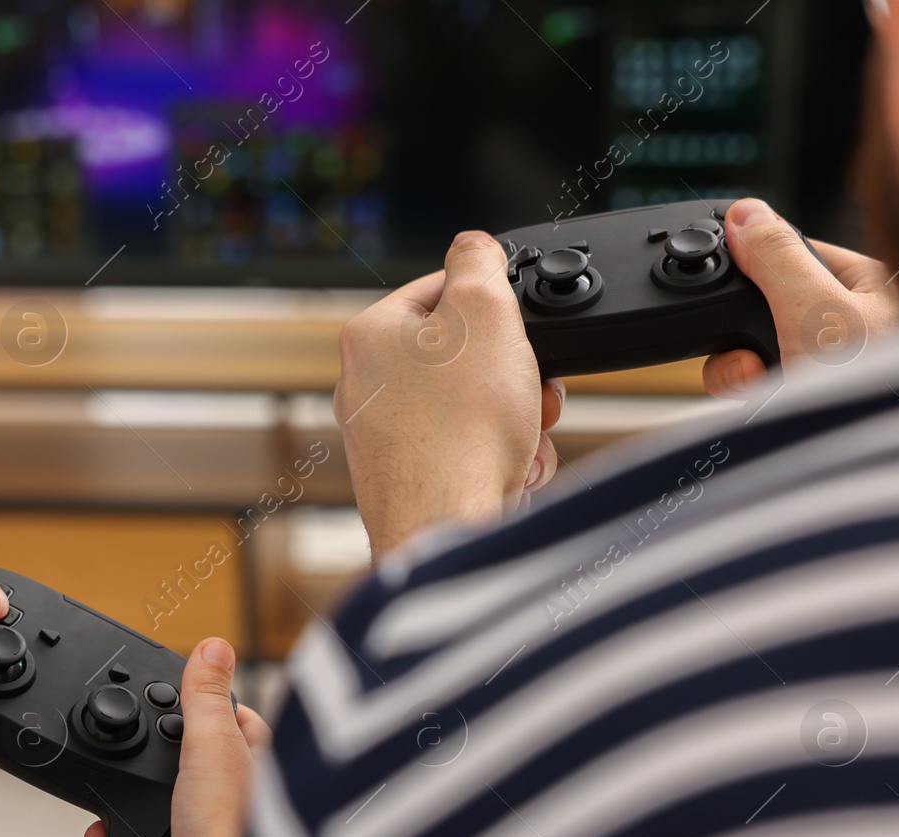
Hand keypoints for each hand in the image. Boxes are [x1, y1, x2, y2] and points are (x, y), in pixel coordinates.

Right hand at [82, 637, 271, 836]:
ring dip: (122, 826)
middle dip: (145, 783)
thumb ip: (206, 696)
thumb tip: (213, 644)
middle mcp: (249, 809)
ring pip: (160, 823)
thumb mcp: (212, 745)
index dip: (200, 719)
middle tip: (125, 782)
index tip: (171, 717)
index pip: (237, 726)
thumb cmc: (231, 833)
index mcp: (265, 768)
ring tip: (103, 832)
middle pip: (187, 777)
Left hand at [333, 230, 564, 560]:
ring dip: (516, 423)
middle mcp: (365, 388)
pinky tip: (510, 476)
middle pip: (464, 358)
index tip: (523, 333)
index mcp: (369, 336)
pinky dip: (501, 462)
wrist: (447, 530)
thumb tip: (475, 244)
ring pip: (474, 411)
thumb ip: (480, 261)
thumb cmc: (460, 430)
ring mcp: (383, 441)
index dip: (497, 309)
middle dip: (513, 376)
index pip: (443, 291)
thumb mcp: (484, 310)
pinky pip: (471, 456)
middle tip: (533, 393)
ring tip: (521, 442)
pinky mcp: (409, 484)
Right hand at [702, 198, 898, 396]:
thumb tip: (743, 213)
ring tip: (769, 385)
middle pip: (760, 307)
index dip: (751, 267)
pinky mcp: (798, 406)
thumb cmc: (880, 392)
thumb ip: (776, 258)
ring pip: (749, 353)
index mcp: (864, 287)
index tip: (726, 282)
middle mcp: (844, 326)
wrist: (883, 463)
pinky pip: (751, 391)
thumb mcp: (818, 309)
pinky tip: (769, 406)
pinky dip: (750, 397)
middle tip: (753, 349)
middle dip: (740, 332)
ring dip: (743, 371)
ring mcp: (820, 370)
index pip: (790, 253)